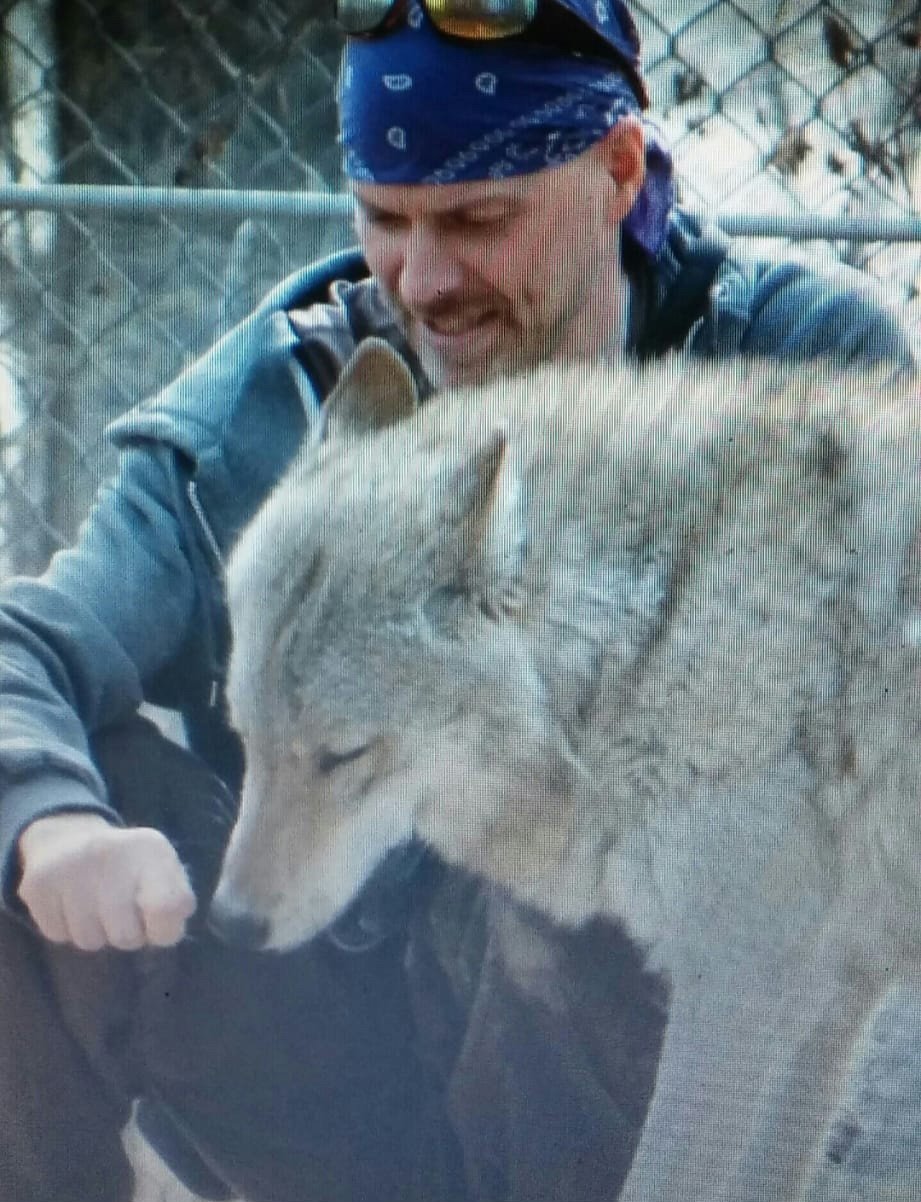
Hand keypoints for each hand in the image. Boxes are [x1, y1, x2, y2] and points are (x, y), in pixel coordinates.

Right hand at [17, 812, 195, 950]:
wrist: (67, 838)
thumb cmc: (127, 866)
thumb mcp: (163, 872)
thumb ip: (175, 902)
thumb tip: (166, 932)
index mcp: (151, 848)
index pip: (169, 908)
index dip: (163, 930)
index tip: (155, 923)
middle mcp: (110, 851)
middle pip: (126, 936)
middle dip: (127, 934)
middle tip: (121, 912)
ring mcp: (70, 866)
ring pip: (90, 941)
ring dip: (95, 933)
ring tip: (95, 905)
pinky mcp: (37, 884)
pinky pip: (58, 935)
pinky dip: (66, 928)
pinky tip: (69, 904)